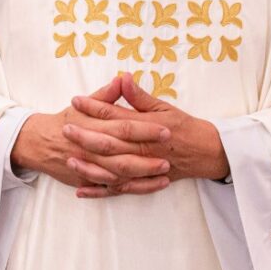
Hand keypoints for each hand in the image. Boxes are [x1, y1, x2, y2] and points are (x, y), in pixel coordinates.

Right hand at [11, 79, 172, 196]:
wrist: (40, 142)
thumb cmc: (66, 120)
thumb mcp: (83, 104)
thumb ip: (106, 94)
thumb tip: (124, 77)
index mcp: (94, 126)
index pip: (124, 127)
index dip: (146, 129)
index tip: (166, 129)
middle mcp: (91, 149)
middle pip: (123, 156)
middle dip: (147, 159)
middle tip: (169, 157)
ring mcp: (89, 168)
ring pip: (119, 176)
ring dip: (143, 177)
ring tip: (165, 176)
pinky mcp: (88, 181)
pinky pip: (112, 189)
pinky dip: (132, 189)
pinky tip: (151, 186)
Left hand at [68, 73, 228, 194]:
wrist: (206, 152)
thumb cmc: (184, 127)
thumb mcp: (164, 106)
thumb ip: (140, 96)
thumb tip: (123, 78)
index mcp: (145, 127)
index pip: (114, 116)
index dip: (94, 107)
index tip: (76, 100)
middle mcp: (141, 149)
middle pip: (108, 143)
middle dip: (84, 136)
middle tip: (64, 128)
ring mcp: (141, 169)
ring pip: (110, 170)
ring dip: (88, 165)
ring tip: (69, 159)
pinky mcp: (142, 182)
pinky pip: (118, 189)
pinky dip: (99, 191)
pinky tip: (81, 190)